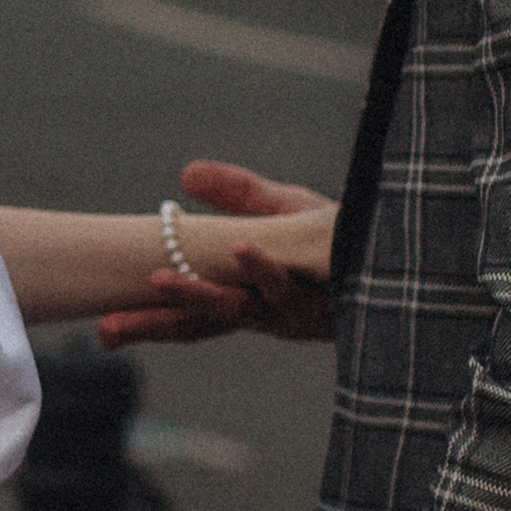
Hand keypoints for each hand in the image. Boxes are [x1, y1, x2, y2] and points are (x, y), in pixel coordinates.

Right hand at [97, 162, 336, 351]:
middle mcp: (263, 313)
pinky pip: (290, 287)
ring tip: (161, 276)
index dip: (146, 326)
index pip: (187, 318)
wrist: (408, 257)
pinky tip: (246, 246)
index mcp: (244, 298)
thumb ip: (235, 194)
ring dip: (199, 294)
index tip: (101, 335)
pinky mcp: (326, 303)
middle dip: (152, 327)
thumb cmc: (338, 239)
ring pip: (239, 310)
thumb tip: (184, 175)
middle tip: (107, 329)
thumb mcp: (281, 210)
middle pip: (199, 326)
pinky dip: (264, 267)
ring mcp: (293, 312)